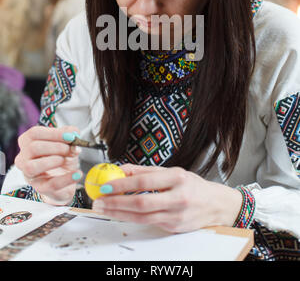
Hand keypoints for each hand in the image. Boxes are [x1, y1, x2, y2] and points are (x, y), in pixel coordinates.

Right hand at [15, 126, 81, 205]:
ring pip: (32, 167)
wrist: (66, 177)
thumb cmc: (61, 156)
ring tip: (66, 160)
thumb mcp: (67, 142)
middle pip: (33, 148)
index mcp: (28, 141)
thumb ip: (71, 134)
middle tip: (70, 149)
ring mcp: (29, 174)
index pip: (35, 133)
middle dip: (56, 147)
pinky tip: (77, 174)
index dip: (54, 134)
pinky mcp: (40, 188)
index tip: (71, 136)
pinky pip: (51, 184)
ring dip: (53, 161)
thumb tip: (74, 134)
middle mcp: (23, 157)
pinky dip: (67, 178)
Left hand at [92, 164, 242, 232]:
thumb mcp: (173, 171)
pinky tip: (121, 213)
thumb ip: (146, 171)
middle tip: (99, 202)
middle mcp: (178, 197)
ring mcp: (176, 215)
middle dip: (116, 203)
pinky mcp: (174, 227)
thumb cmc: (193, 186)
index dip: (123, 185)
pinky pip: (149, 223)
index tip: (106, 186)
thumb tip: (122, 169)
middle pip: (141, 203)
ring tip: (104, 209)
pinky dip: (132, 218)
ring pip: (142, 217)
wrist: (216, 205)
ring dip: (119, 214)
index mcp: (178, 178)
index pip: (144, 181)